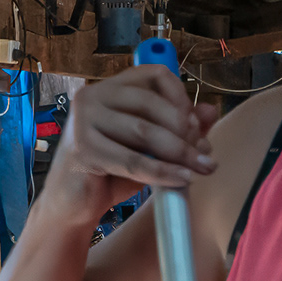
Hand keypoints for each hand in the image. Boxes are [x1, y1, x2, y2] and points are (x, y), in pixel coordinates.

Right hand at [45, 71, 221, 218]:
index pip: (153, 74)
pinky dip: (163, 172)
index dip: (180, 96)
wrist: (71, 206)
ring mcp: (83, 122)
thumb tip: (210, 111)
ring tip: (201, 168)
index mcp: (108, 88)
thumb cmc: (108, 173)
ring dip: (180, 152)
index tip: (196, 124)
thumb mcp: (148, 147)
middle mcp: (92, 97)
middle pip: (151, 104)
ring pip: (144, 132)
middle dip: (185, 131)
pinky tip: (182, 179)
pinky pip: (134, 160)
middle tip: (204, 154)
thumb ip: (176, 128)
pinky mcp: (83, 151)